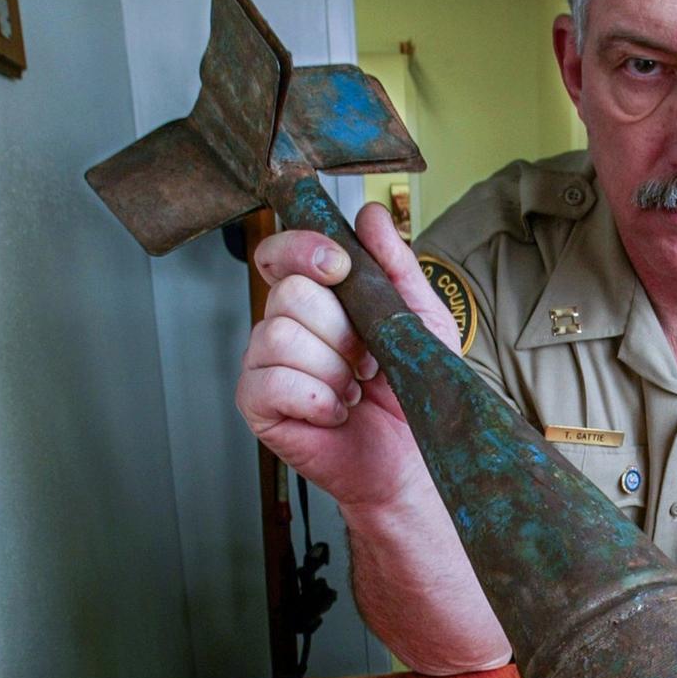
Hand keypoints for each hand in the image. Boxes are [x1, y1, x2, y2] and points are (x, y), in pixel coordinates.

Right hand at [235, 203, 459, 516]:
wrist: (412, 462)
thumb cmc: (410, 395)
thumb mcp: (418, 318)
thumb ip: (395, 265)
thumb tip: (369, 215)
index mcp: (315, 301)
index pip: (282, 255)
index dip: (303, 249)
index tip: (341, 267)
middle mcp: (283, 327)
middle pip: (290, 293)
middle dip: (341, 329)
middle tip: (366, 361)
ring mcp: (265, 365)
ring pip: (280, 334)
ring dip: (332, 369)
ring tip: (353, 391)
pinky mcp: (258, 406)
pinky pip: (272, 381)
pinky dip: (316, 398)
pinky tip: (336, 413)